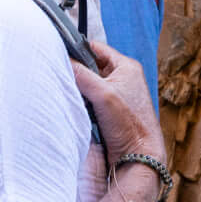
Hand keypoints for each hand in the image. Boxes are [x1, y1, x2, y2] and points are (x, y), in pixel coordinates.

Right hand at [73, 40, 161, 165]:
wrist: (139, 154)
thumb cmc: (129, 124)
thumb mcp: (102, 94)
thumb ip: (81, 74)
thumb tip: (63, 60)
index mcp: (127, 66)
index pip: (96, 48)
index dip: (78, 50)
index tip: (61, 55)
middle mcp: (124, 77)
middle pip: (92, 66)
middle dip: (79, 73)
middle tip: (66, 78)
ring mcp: (120, 93)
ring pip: (92, 84)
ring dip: (82, 89)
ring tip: (74, 95)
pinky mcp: (114, 109)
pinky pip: (94, 98)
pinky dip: (86, 102)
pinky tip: (81, 107)